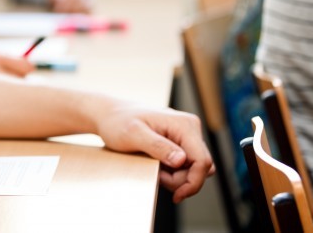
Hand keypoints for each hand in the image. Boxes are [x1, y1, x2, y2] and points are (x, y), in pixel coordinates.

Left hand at [94, 100, 213, 202]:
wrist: (110, 115)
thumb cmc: (118, 122)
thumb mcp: (133, 134)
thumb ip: (157, 146)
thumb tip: (181, 160)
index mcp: (183, 124)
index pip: (202, 160)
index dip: (193, 182)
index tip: (177, 195)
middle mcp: (189, 127)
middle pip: (200, 167)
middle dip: (181, 179)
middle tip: (156, 175)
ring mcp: (186, 135)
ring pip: (194, 168)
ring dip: (176, 177)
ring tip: (154, 167)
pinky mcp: (180, 142)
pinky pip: (186, 165)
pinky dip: (173, 172)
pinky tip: (157, 166)